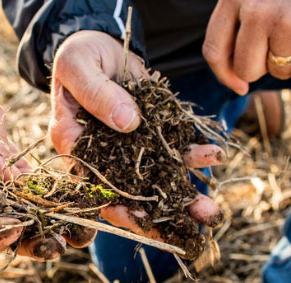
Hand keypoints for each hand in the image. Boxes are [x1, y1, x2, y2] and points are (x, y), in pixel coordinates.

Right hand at [50, 31, 225, 238]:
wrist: (101, 44)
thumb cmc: (79, 57)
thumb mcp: (78, 67)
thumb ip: (97, 94)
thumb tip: (126, 121)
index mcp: (75, 147)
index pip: (93, 187)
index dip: (116, 208)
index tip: (142, 220)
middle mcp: (104, 158)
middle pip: (131, 195)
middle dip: (161, 216)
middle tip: (190, 230)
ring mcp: (132, 149)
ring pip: (158, 179)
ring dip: (185, 197)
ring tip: (210, 210)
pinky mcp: (154, 134)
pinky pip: (176, 150)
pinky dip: (196, 157)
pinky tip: (215, 156)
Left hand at [202, 0, 290, 94]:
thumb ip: (242, 22)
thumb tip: (236, 78)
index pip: (215, 49)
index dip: (225, 75)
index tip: (239, 86)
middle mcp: (257, 8)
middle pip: (247, 69)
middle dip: (267, 65)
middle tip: (289, 38)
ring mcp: (288, 20)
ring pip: (280, 73)